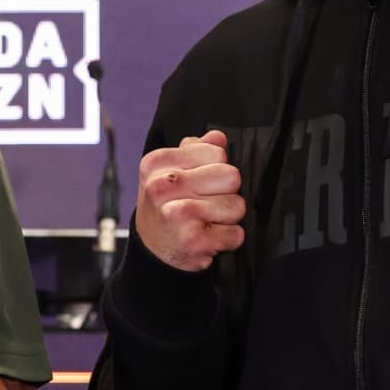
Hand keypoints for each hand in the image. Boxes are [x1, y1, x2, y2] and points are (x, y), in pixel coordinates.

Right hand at [133, 130, 245, 272]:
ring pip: (237, 205)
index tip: (199, 183)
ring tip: (206, 221)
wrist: (151, 252)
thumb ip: (194, 151)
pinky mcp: (194, 241)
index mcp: (157, 163)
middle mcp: (163, 186)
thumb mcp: (168, 172)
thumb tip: (218, 137)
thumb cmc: (164, 207)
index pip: (217, 152)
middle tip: (206, 203)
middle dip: (226, 192)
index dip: (215, 168)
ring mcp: (178, 214)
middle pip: (231, 176)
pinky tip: (208, 238)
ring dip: (228, 217)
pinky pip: (236, 233)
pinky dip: (228, 239)